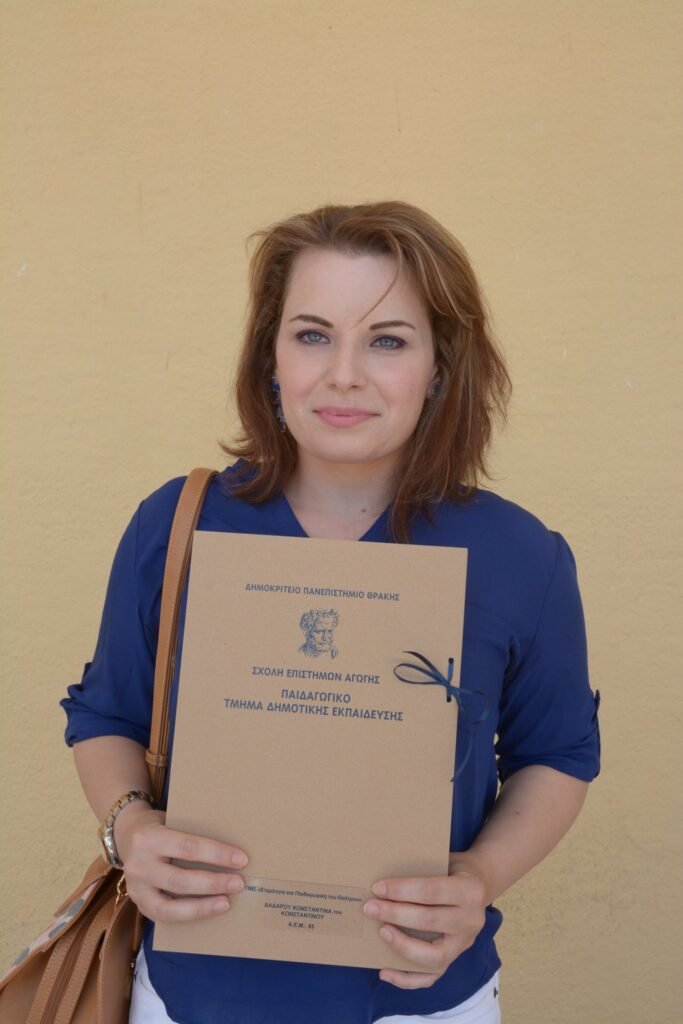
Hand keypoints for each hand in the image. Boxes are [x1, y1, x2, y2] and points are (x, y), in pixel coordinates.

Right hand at [114, 802, 247, 923]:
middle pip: (180, 880)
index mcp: (149, 838)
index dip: (216, 854)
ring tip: (226, 902)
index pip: (188, 847)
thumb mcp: (172, 820)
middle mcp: (138, 865)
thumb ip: (192, 834)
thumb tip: (230, 850)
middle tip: (238, 883)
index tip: (241, 859)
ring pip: (170, 906)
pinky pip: (164, 916)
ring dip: (202, 906)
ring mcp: (135, 888)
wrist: (126, 834)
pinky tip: (207, 910)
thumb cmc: (159, 825)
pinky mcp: (138, 904)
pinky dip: (188, 915)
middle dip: (213, 883)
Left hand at [362, 855, 489, 988]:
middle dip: (395, 914)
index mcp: (470, 890)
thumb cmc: (453, 869)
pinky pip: (431, 977)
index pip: (431, 892)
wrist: (480, 884)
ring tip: (381, 932)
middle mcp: (471, 920)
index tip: (377, 888)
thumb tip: (384, 878)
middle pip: (429, 921)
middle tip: (370, 908)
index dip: (402, 890)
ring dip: (402, 946)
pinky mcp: (455, 959)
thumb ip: (421, 868)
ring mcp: (465, 944)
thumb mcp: (444, 859)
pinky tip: (384, 971)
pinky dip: (406, 979)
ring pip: (433, 956)